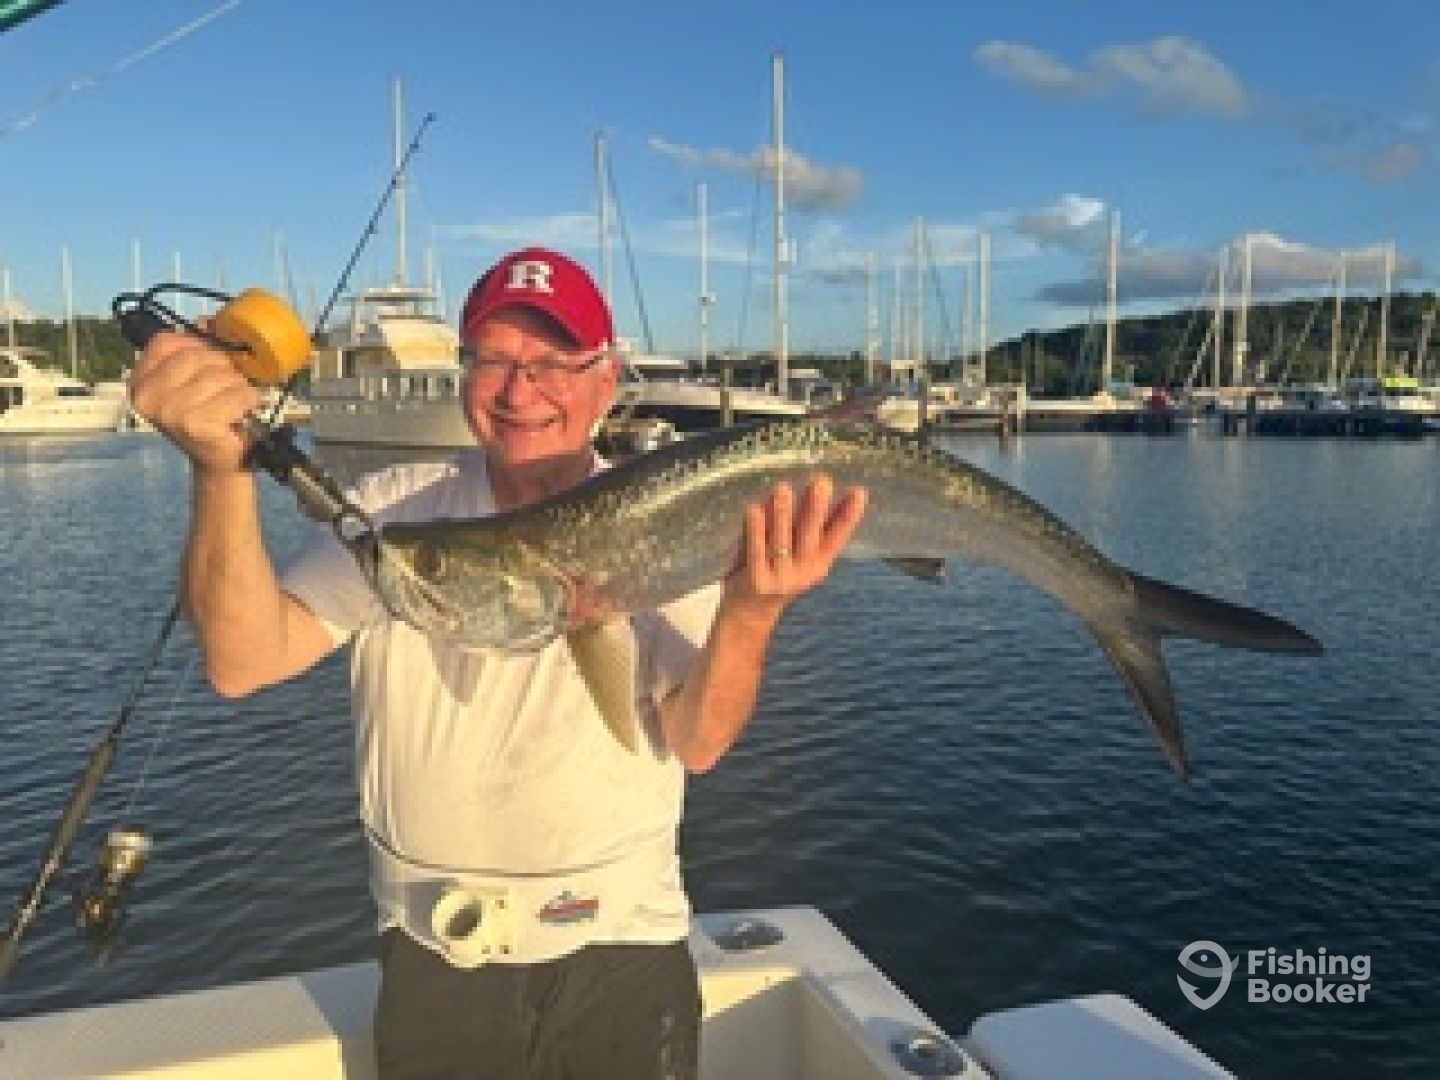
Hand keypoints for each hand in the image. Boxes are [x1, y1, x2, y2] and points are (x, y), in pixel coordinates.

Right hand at [128, 328, 261, 475]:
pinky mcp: (194, 424)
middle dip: (223, 367)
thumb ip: (201, 346)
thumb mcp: (200, 376)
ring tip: (234, 402)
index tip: (213, 360)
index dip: (198, 344)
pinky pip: (236, 394)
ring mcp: (168, 411)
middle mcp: (146, 396)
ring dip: (238, 385)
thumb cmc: (211, 414)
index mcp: (140, 380)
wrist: (221, 460)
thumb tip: (208, 319)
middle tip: (229, 386)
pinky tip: (241, 412)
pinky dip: (248, 400)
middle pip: (196, 356)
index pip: (167, 341)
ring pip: (219, 375)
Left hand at [724, 475, 867, 621]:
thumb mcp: (798, 554)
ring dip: (782, 515)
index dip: (848, 517)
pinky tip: (753, 508)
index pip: (836, 538)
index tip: (859, 493)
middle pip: (809, 538)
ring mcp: (779, 579)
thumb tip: (814, 490)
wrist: (749, 615)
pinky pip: (754, 552)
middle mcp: (802, 573)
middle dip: (814, 510)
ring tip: (783, 488)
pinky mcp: (755, 582)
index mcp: (818, 564)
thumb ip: (807, 527)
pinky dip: (754, 531)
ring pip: (781, 543)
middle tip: (820, 482)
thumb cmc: (774, 573)